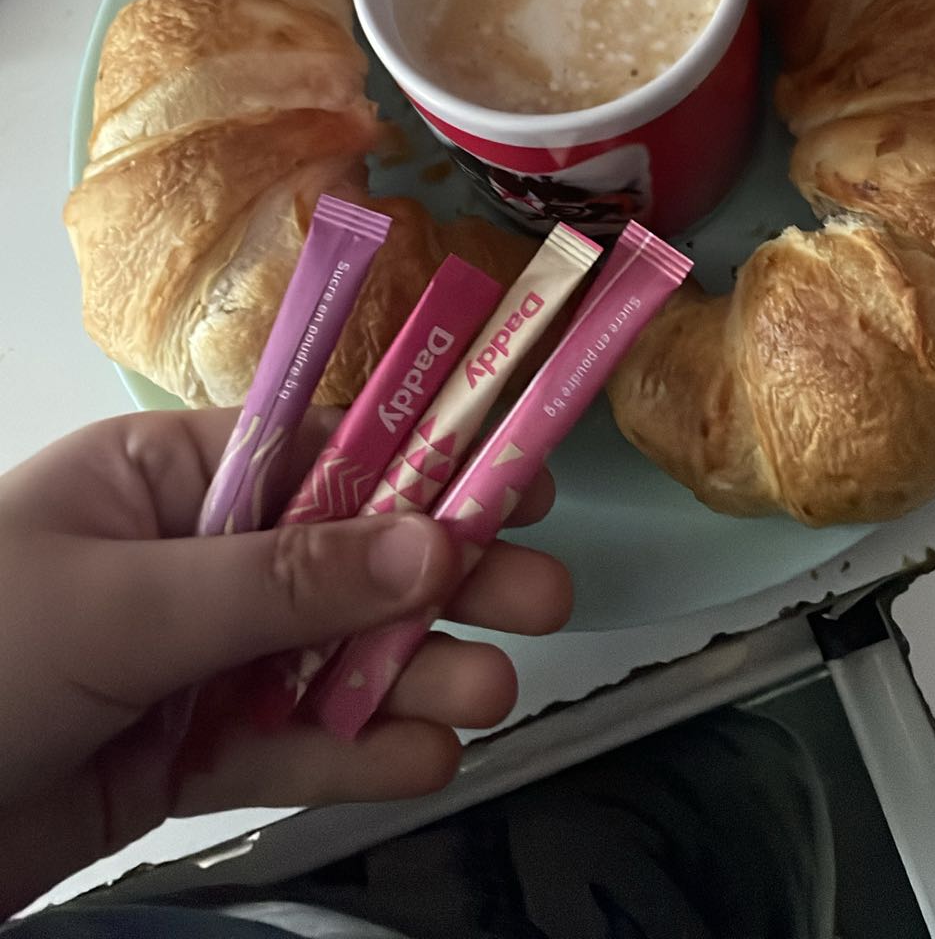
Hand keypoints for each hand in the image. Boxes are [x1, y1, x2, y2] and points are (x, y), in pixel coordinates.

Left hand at [0, 408, 570, 916]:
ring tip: (491, 692)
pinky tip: (421, 756)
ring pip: (323, 658)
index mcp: (160, 475)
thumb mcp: (123, 604)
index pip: (317, 449)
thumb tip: (420, 541)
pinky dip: (352, 753)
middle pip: (339, 557)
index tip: (512, 473)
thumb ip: (278, 580)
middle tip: (541, 595)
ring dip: (410, 674)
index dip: (421, 462)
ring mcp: (183, 659)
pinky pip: (283, 745)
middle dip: (438, 578)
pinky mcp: (175, 753)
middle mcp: (182, 556)